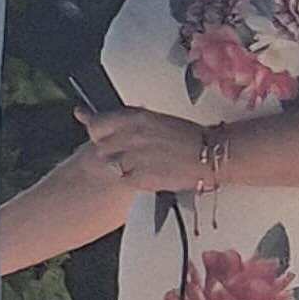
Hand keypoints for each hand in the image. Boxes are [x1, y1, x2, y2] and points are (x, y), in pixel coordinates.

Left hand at [79, 105, 210, 195]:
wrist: (211, 155)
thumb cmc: (190, 136)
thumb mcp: (157, 120)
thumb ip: (132, 123)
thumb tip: (117, 124)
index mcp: (135, 118)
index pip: (97, 123)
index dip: (93, 126)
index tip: (87, 123)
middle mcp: (130, 137)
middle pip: (99, 147)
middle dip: (104, 149)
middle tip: (116, 152)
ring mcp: (133, 159)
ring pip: (108, 165)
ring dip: (115, 166)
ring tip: (134, 165)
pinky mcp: (139, 179)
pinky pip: (123, 180)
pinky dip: (128, 179)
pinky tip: (142, 175)